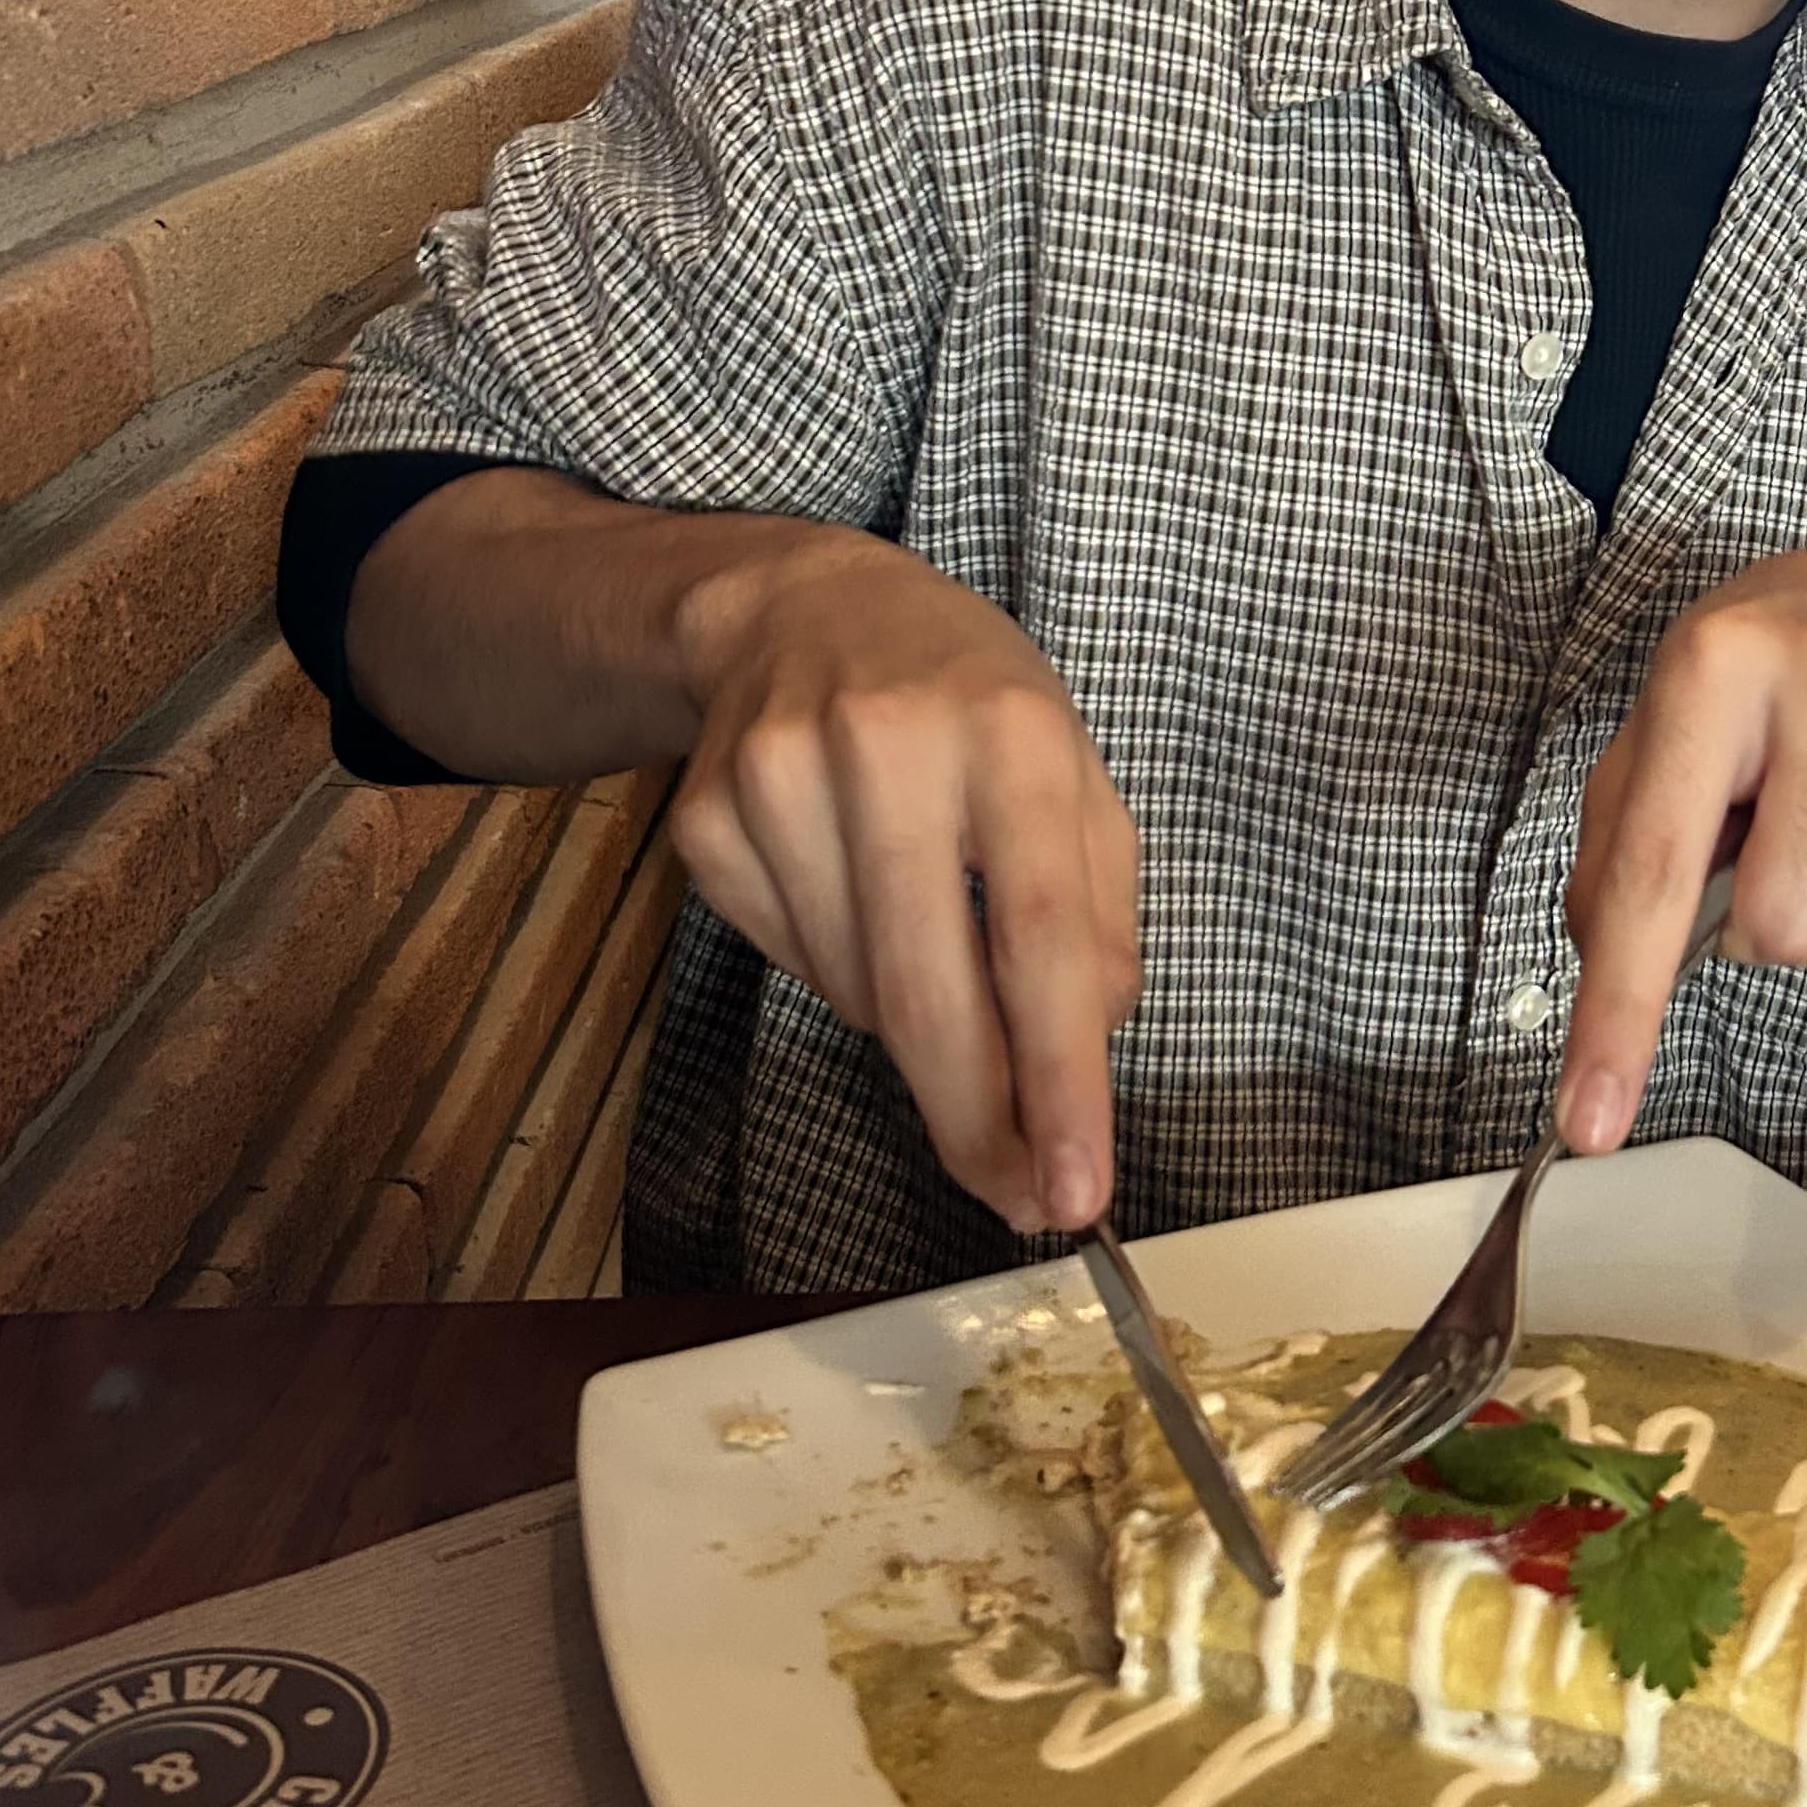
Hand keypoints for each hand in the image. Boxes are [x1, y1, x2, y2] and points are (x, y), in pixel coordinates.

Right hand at [665, 532, 1139, 1233]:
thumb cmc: (970, 704)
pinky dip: (840, 975)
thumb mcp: (1072, 774)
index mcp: (1011, 731)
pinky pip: (788, 962)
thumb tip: (1088, 1047)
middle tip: (1018, 1201)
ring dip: (913, 1034)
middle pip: (927, 989)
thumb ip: (1101, 913)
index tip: (1075, 1192)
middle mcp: (888, 745)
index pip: (1039, 936)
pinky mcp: (705, 819)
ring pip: (854, 993)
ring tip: (941, 971)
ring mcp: (778, 778)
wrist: (802, 605)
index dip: (1057, 1079)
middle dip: (976, 1122)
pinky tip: (859, 906)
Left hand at [1557, 551, 1806, 1152]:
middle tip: (1785, 838)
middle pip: (1785, 930)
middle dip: (1774, 919)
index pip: (1656, 870)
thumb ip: (1620, 839)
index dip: (1619, 1011)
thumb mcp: (1674, 724)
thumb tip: (1605, 954)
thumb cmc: (1778, 674)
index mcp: (1717, 662)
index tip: (1591, 1121)